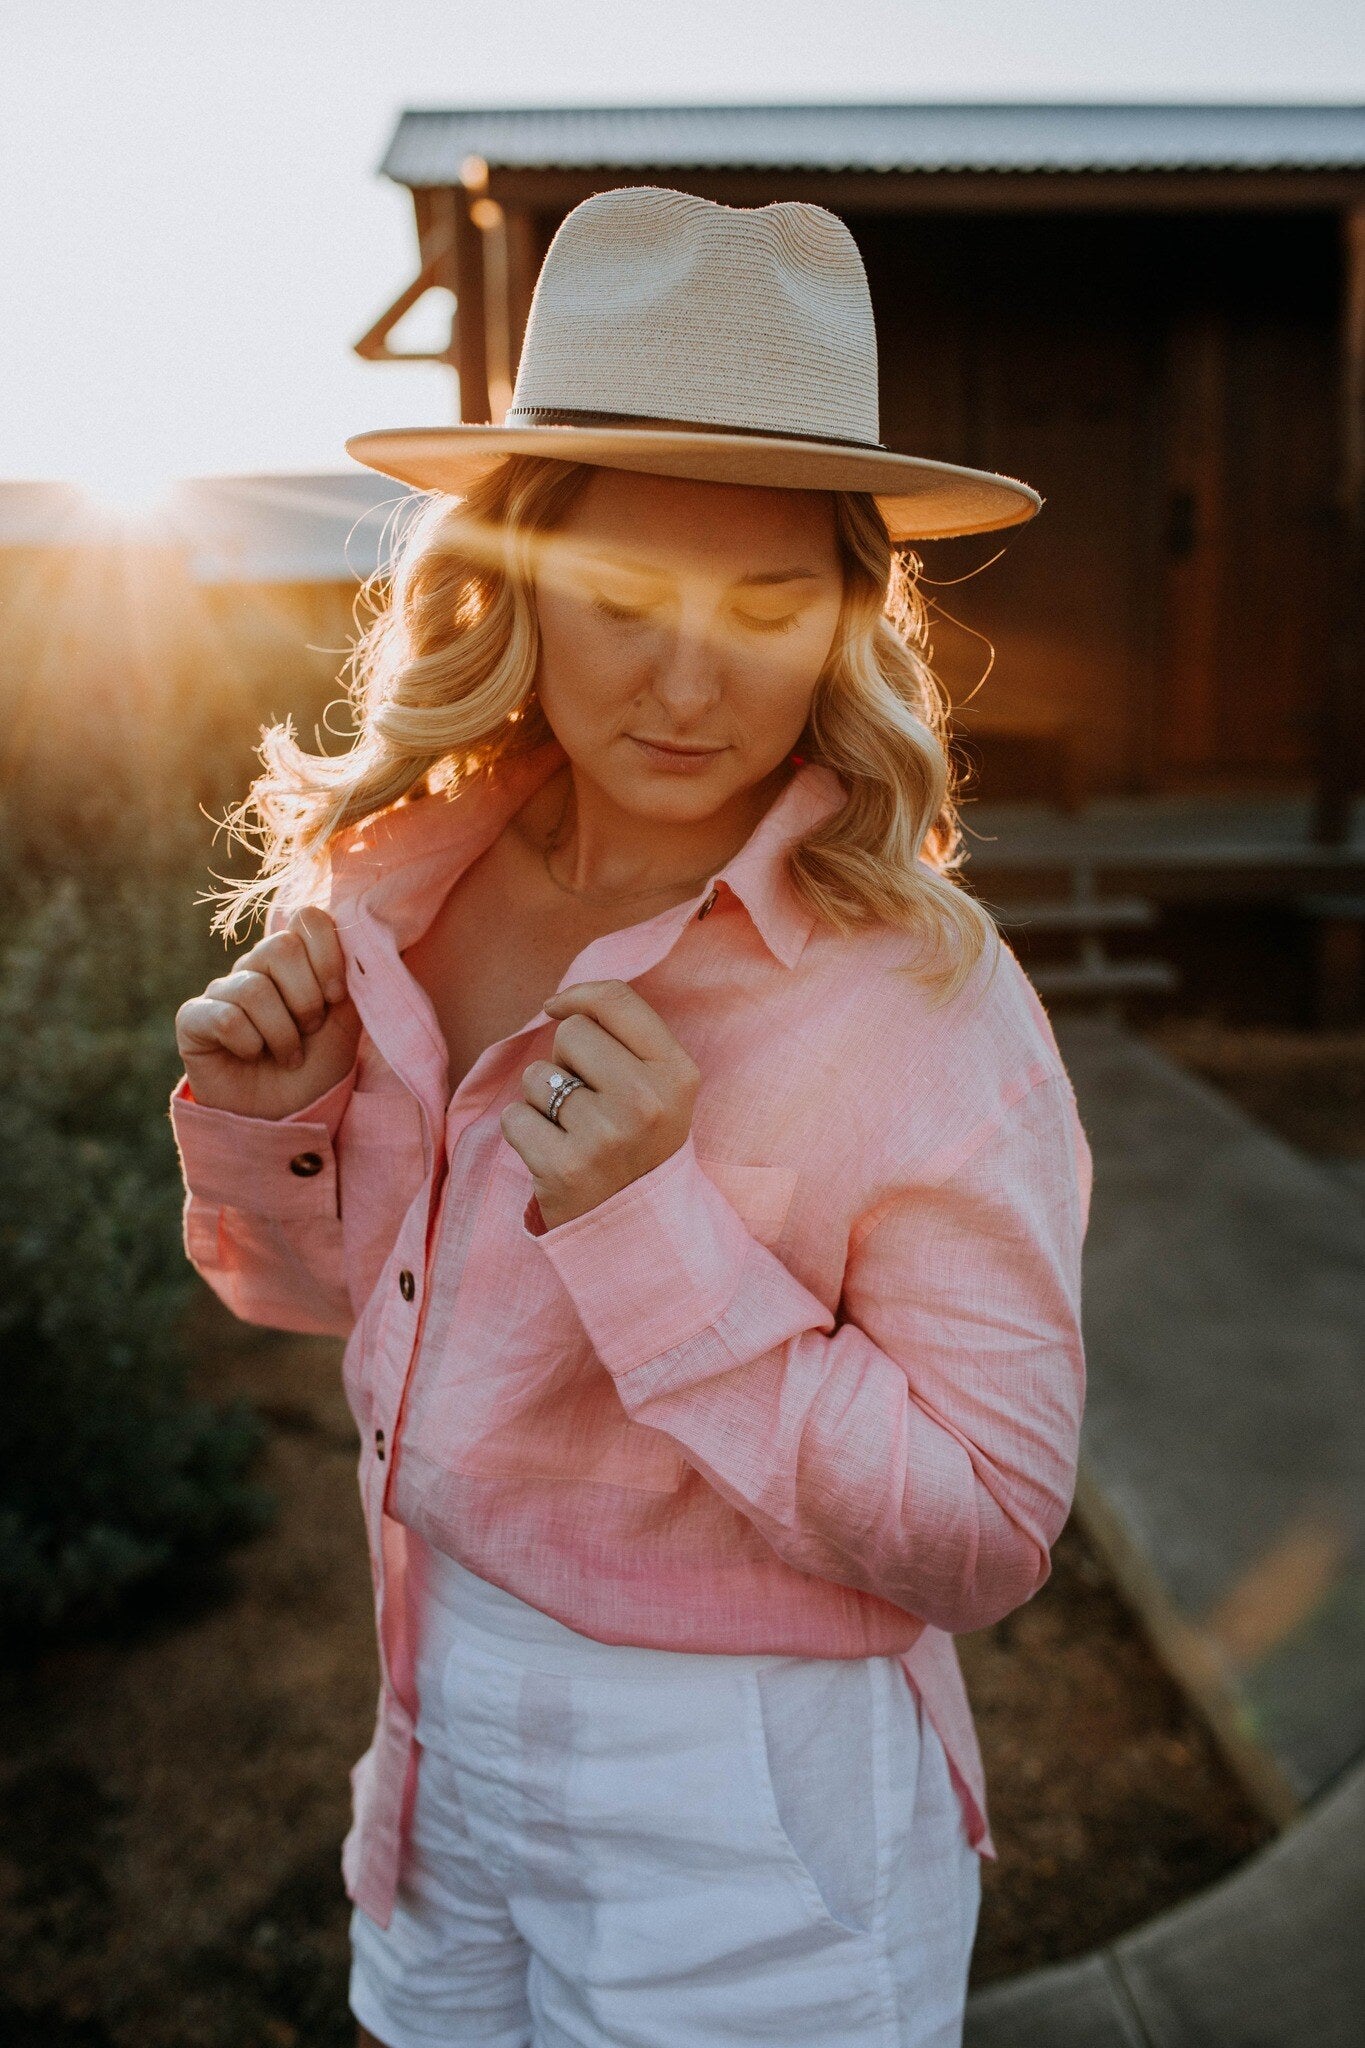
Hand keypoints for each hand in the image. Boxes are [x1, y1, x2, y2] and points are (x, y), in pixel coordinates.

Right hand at [175, 906, 361, 1120]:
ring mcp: (222, 991)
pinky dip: (249, 1045)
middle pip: (280, 947)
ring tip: (288, 1056)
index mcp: (294, 961)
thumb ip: (351, 981)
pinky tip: (252, 1057)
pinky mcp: (193, 1019)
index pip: (307, 919)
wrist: (283, 1118)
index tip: (336, 997)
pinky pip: (225, 1018)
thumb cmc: (314, 1068)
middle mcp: (255, 968)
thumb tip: (352, 942)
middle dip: (306, 999)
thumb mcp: (345, 1024)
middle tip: (309, 1031)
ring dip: (282, 1033)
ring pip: (253, 988)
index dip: (327, 954)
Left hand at [500, 980, 699, 1229]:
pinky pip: (514, 1117)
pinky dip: (524, 1133)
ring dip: (542, 1100)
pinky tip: (553, 1155)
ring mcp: (606, 1136)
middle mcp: (647, 1102)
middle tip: (588, 1103)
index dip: (577, 995)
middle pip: (571, 1034)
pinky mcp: (564, 1168)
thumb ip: (625, 1038)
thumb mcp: (659, 1089)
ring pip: (537, 1076)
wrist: (637, 1233)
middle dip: (566, 1061)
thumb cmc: (639, 1145)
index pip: (616, 999)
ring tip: (572, 1132)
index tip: (557, 1008)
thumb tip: (559, 1004)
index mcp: (677, 1074)